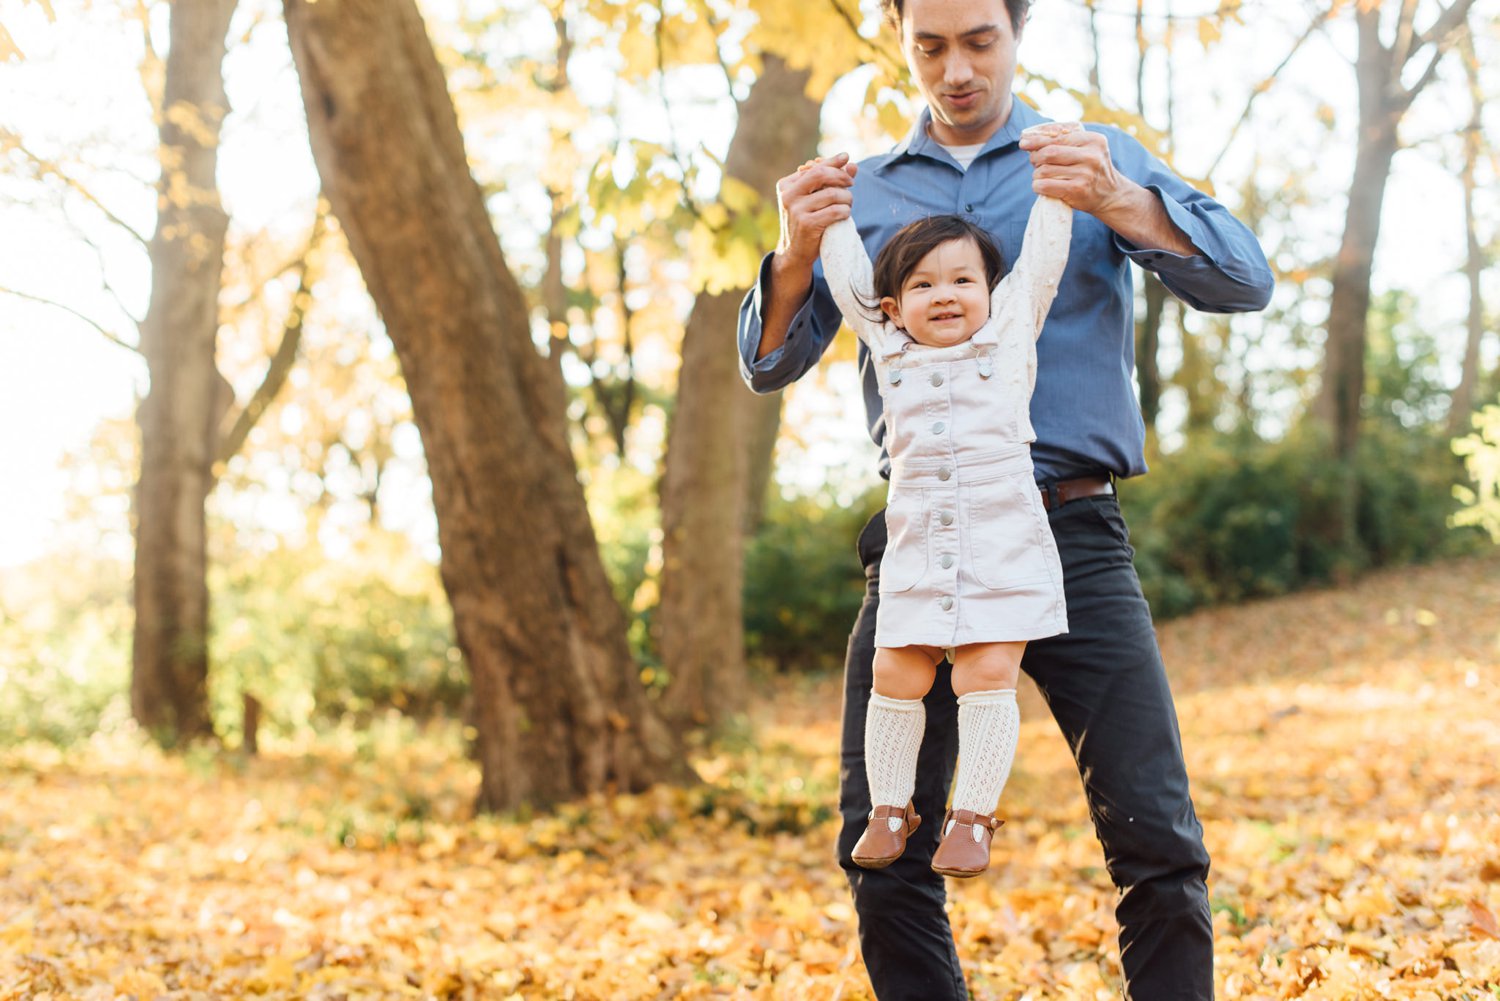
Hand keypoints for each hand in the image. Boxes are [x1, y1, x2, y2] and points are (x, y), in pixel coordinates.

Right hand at [773, 152, 857, 269]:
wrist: (794, 252)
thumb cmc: (807, 222)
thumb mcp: (814, 200)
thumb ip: (830, 182)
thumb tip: (851, 164)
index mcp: (786, 185)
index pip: (813, 168)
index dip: (832, 162)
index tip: (846, 157)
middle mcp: (788, 195)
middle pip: (820, 174)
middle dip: (840, 176)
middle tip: (851, 183)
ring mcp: (796, 210)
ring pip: (832, 193)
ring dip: (847, 198)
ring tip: (847, 204)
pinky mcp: (806, 224)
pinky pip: (835, 211)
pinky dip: (845, 211)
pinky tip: (844, 215)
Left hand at [1019, 122, 1137, 217]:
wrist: (1110, 195)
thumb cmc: (1091, 169)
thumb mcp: (1088, 150)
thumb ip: (1067, 141)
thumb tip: (1032, 136)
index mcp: (1093, 140)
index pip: (1058, 136)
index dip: (1037, 139)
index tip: (1023, 142)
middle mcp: (1091, 155)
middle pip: (1049, 152)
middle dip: (1035, 157)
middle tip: (1034, 162)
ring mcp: (1085, 173)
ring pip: (1045, 169)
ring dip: (1036, 174)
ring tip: (1041, 176)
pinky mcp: (1077, 190)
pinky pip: (1045, 185)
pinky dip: (1037, 185)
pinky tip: (1040, 186)